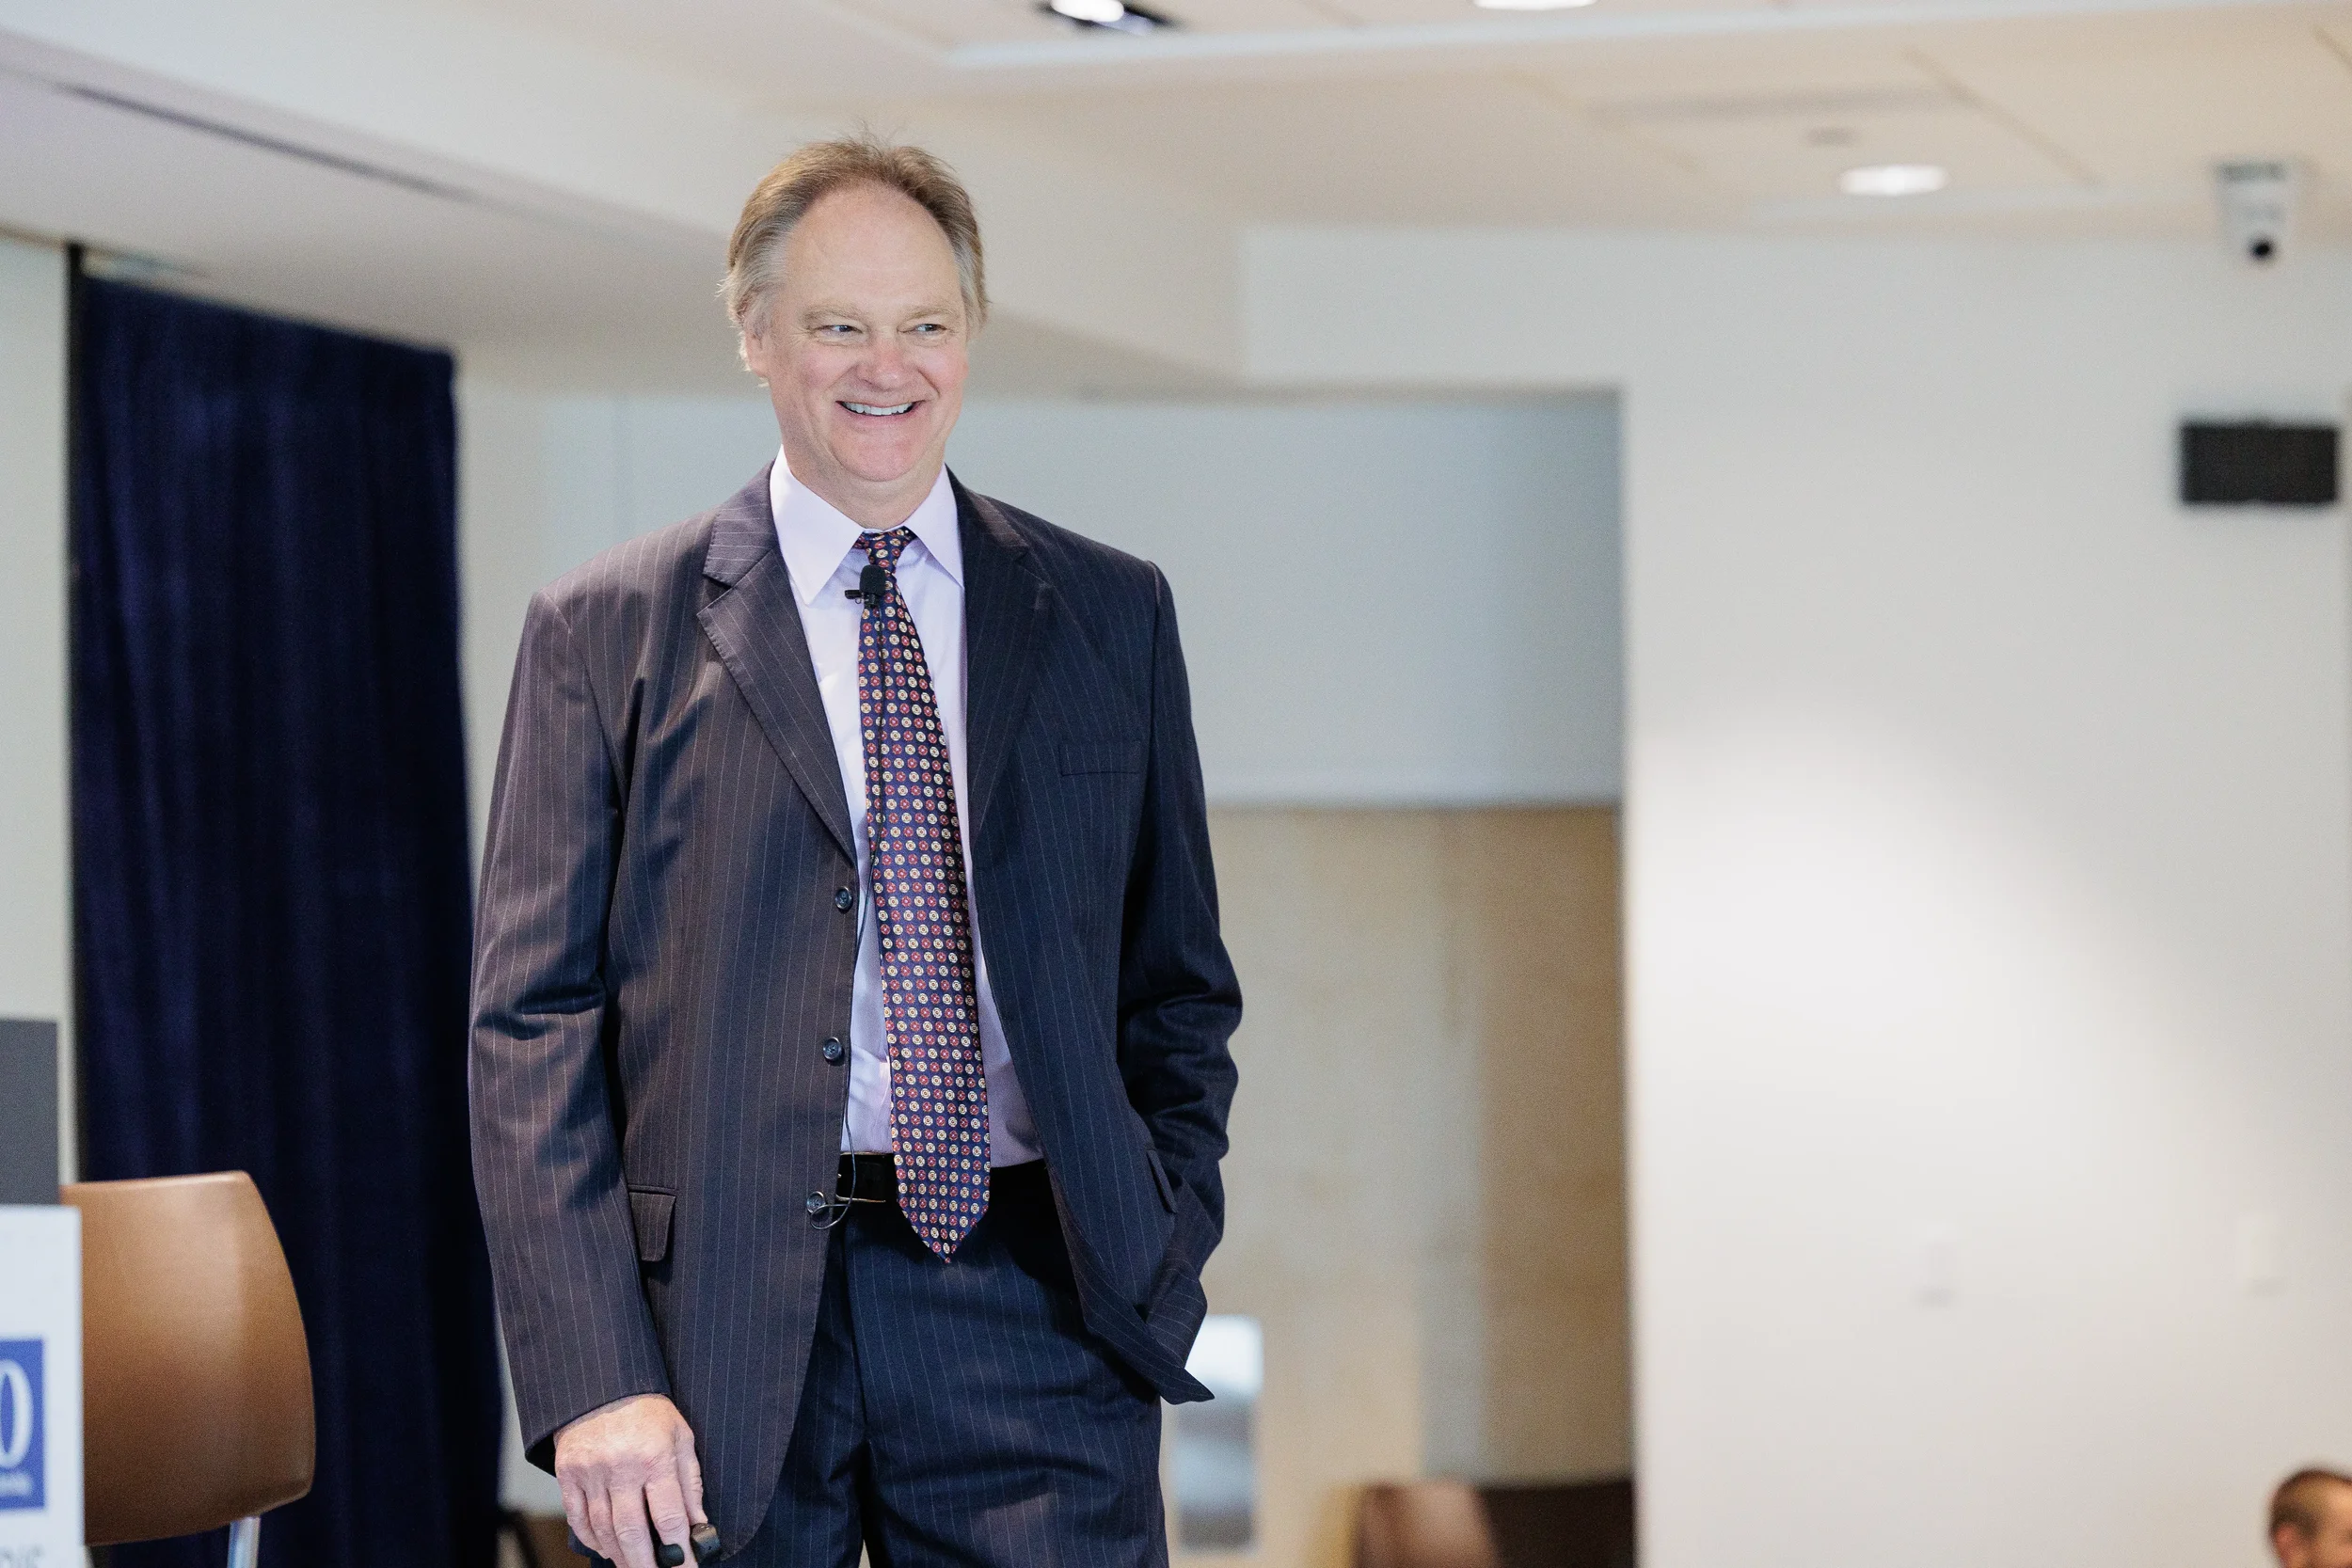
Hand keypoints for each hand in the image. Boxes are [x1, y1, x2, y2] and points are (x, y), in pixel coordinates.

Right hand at [555, 1393, 706, 1567]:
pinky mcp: (568, 1475)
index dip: (679, 1551)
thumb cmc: (648, 1412)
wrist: (603, 1386)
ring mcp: (591, 1473)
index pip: (669, 1518)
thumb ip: (690, 1482)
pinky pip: (578, 1518)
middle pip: (632, 1532)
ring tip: (634, 1566)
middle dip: (646, 1564)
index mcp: (655, 1457)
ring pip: (604, 1530)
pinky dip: (592, 1540)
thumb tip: (698, 1523)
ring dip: (620, 1555)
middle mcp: (621, 1468)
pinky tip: (607, 1548)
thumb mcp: (681, 1438)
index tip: (686, 1567)